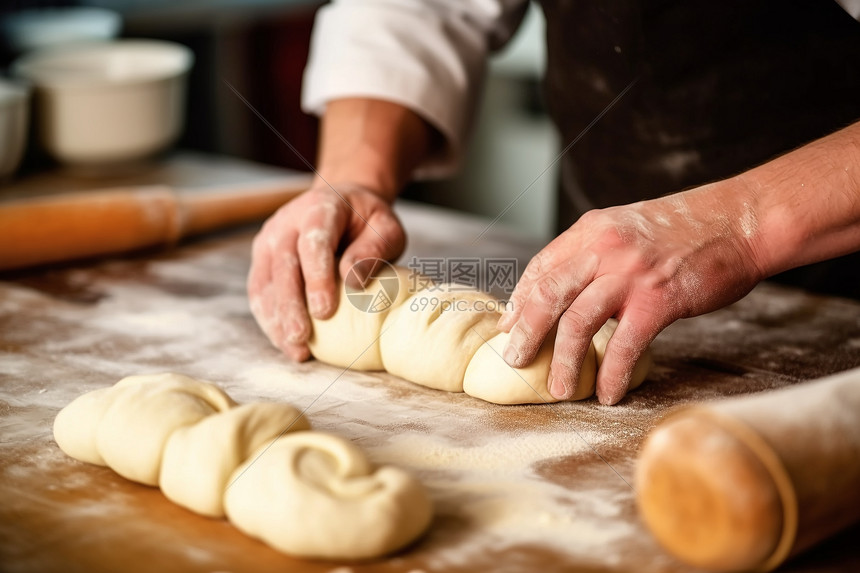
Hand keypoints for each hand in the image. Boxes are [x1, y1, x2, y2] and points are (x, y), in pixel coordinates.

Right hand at [248, 183, 405, 359]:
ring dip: (276, 318)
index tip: (324, 311)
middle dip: (290, 305)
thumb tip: (352, 281)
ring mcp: (270, 239)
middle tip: (301, 338)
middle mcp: (287, 222)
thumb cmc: (369, 222)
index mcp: (320, 208)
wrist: (344, 205)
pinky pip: (259, 291)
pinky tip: (285, 342)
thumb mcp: (386, 229)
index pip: (313, 241)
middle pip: (283, 265)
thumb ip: (373, 250)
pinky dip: (270, 319)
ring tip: (295, 349)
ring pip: (265, 282)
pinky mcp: (262, 259)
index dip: (316, 277)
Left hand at [496, 180, 765, 404]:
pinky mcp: (659, 300)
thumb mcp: (628, 227)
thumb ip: (596, 253)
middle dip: (526, 332)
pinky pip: (623, 345)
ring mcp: (630, 274)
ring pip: (578, 323)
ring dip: (563, 361)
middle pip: (548, 295)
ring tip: (558, 388)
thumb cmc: (687, 229)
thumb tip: (569, 291)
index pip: (541, 267)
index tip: (508, 326)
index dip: (520, 301)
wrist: (741, 220)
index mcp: (592, 229)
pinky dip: (610, 373)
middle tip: (514, 361)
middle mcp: (604, 248)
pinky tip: (606, 393)